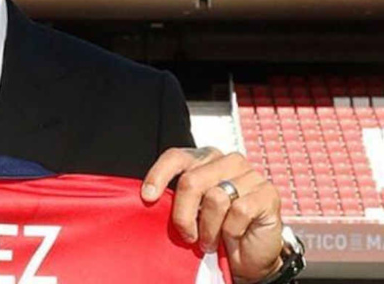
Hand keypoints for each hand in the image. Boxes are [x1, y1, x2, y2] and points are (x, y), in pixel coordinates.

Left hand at [142, 147, 283, 283]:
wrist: (249, 257)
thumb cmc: (217, 231)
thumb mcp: (190, 212)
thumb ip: (176, 199)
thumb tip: (149, 198)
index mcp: (205, 159)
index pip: (177, 157)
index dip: (159, 175)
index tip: (147, 196)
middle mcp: (227, 161)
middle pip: (191, 181)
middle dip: (183, 215)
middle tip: (187, 235)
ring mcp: (250, 175)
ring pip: (215, 198)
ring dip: (209, 228)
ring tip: (210, 241)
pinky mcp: (267, 193)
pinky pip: (239, 211)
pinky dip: (232, 231)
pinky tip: (234, 236)